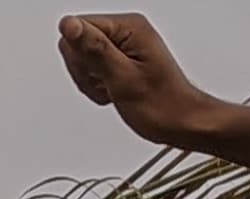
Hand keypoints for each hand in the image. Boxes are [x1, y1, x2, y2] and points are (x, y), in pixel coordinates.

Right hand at [60, 14, 206, 140]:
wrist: (180, 121)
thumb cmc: (161, 104)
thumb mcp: (122, 77)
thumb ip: (94, 49)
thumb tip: (69, 25)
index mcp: (128, 27)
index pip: (77, 28)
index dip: (81, 58)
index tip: (101, 73)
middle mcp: (126, 30)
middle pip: (77, 43)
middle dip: (85, 72)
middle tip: (109, 85)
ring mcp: (124, 44)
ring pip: (82, 60)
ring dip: (91, 82)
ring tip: (114, 90)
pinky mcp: (121, 58)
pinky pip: (92, 71)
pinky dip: (98, 87)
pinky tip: (115, 92)